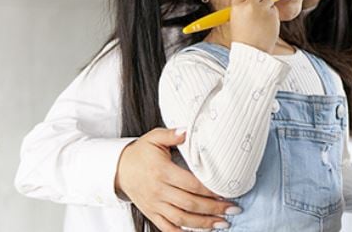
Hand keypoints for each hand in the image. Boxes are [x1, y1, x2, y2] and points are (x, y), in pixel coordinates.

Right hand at [116, 128, 239, 231]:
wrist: (118, 168)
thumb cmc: (141, 152)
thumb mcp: (154, 137)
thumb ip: (172, 134)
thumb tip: (187, 129)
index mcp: (162, 171)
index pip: (191, 184)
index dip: (210, 190)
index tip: (227, 191)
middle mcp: (158, 190)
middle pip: (190, 204)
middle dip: (214, 208)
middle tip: (233, 209)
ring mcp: (155, 205)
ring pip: (181, 219)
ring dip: (203, 224)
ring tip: (223, 223)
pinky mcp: (151, 213)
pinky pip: (167, 228)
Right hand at [229, 0, 279, 53]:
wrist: (252, 53)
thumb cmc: (243, 41)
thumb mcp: (235, 23)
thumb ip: (243, 10)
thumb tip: (250, 1)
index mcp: (237, 7)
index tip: (249, 4)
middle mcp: (249, 6)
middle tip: (260, 7)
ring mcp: (262, 9)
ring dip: (268, 6)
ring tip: (263, 20)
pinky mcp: (273, 15)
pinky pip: (275, 9)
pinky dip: (273, 15)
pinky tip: (268, 25)